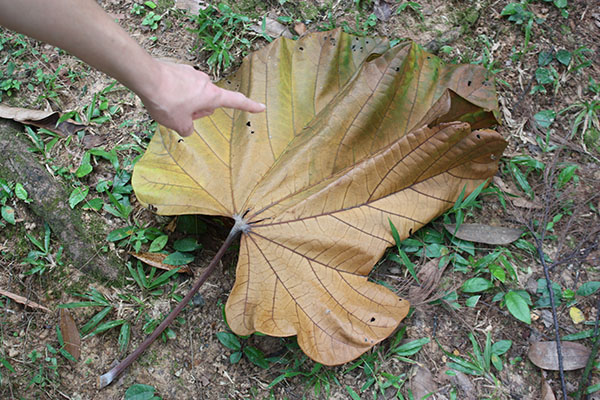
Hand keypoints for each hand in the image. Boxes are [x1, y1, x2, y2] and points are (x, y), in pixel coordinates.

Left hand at [140, 60, 264, 136]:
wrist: (146, 77)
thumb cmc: (167, 101)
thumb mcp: (179, 124)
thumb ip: (188, 129)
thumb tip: (187, 127)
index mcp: (212, 95)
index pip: (236, 102)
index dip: (250, 106)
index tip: (261, 107)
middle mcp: (205, 82)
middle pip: (208, 102)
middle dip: (196, 110)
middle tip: (179, 115)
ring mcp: (192, 73)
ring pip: (193, 94)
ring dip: (184, 102)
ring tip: (167, 105)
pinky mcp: (179, 69)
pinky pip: (181, 86)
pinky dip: (175, 93)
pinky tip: (161, 95)